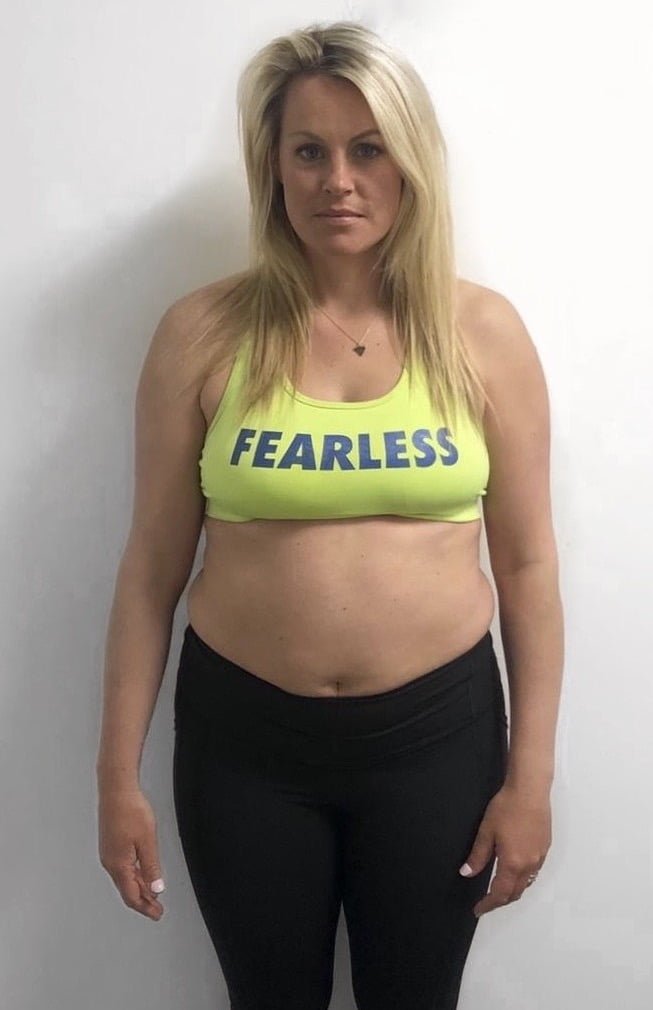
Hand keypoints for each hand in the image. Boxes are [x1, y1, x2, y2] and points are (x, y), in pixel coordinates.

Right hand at [97, 785, 165, 920]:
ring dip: (138, 888)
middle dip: (142, 901)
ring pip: (124, 878)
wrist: (116, 790)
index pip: (131, 895)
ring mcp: (108, 853)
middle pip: (126, 889)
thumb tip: (156, 888)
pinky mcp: (110, 844)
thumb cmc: (131, 811)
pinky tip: (142, 873)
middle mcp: (110, 862)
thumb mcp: (147, 841)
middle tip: (157, 909)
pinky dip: (133, 875)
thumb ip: (151, 867)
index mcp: (118, 864)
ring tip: (152, 894)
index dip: (145, 907)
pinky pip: (122, 867)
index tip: (157, 914)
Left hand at [459, 783, 551, 917]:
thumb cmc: (507, 808)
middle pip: (515, 893)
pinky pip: (534, 872)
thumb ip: (478, 856)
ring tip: (499, 889)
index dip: (488, 904)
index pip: (499, 893)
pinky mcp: (545, 848)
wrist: (530, 791)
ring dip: (513, 891)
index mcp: (512, 864)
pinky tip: (515, 871)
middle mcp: (529, 865)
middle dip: (500, 901)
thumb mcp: (486, 832)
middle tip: (486, 902)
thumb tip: (466, 873)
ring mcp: (540, 857)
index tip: (478, 910)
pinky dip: (523, 879)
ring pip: (527, 884)